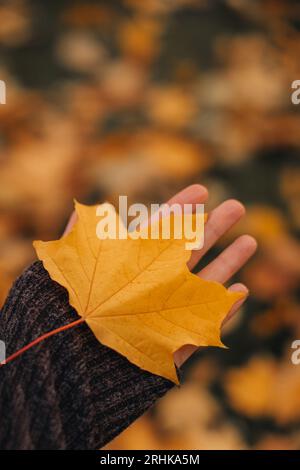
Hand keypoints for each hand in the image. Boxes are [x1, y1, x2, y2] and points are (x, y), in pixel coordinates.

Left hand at [63, 185, 256, 368]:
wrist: (65, 372)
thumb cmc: (59, 317)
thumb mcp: (65, 272)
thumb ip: (79, 240)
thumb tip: (83, 208)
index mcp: (127, 267)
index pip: (159, 229)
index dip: (180, 208)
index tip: (202, 189)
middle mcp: (149, 287)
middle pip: (188, 251)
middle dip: (213, 227)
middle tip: (239, 206)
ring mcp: (164, 316)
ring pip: (203, 285)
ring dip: (228, 263)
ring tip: (251, 240)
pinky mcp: (172, 347)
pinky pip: (205, 326)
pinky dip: (225, 312)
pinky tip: (241, 292)